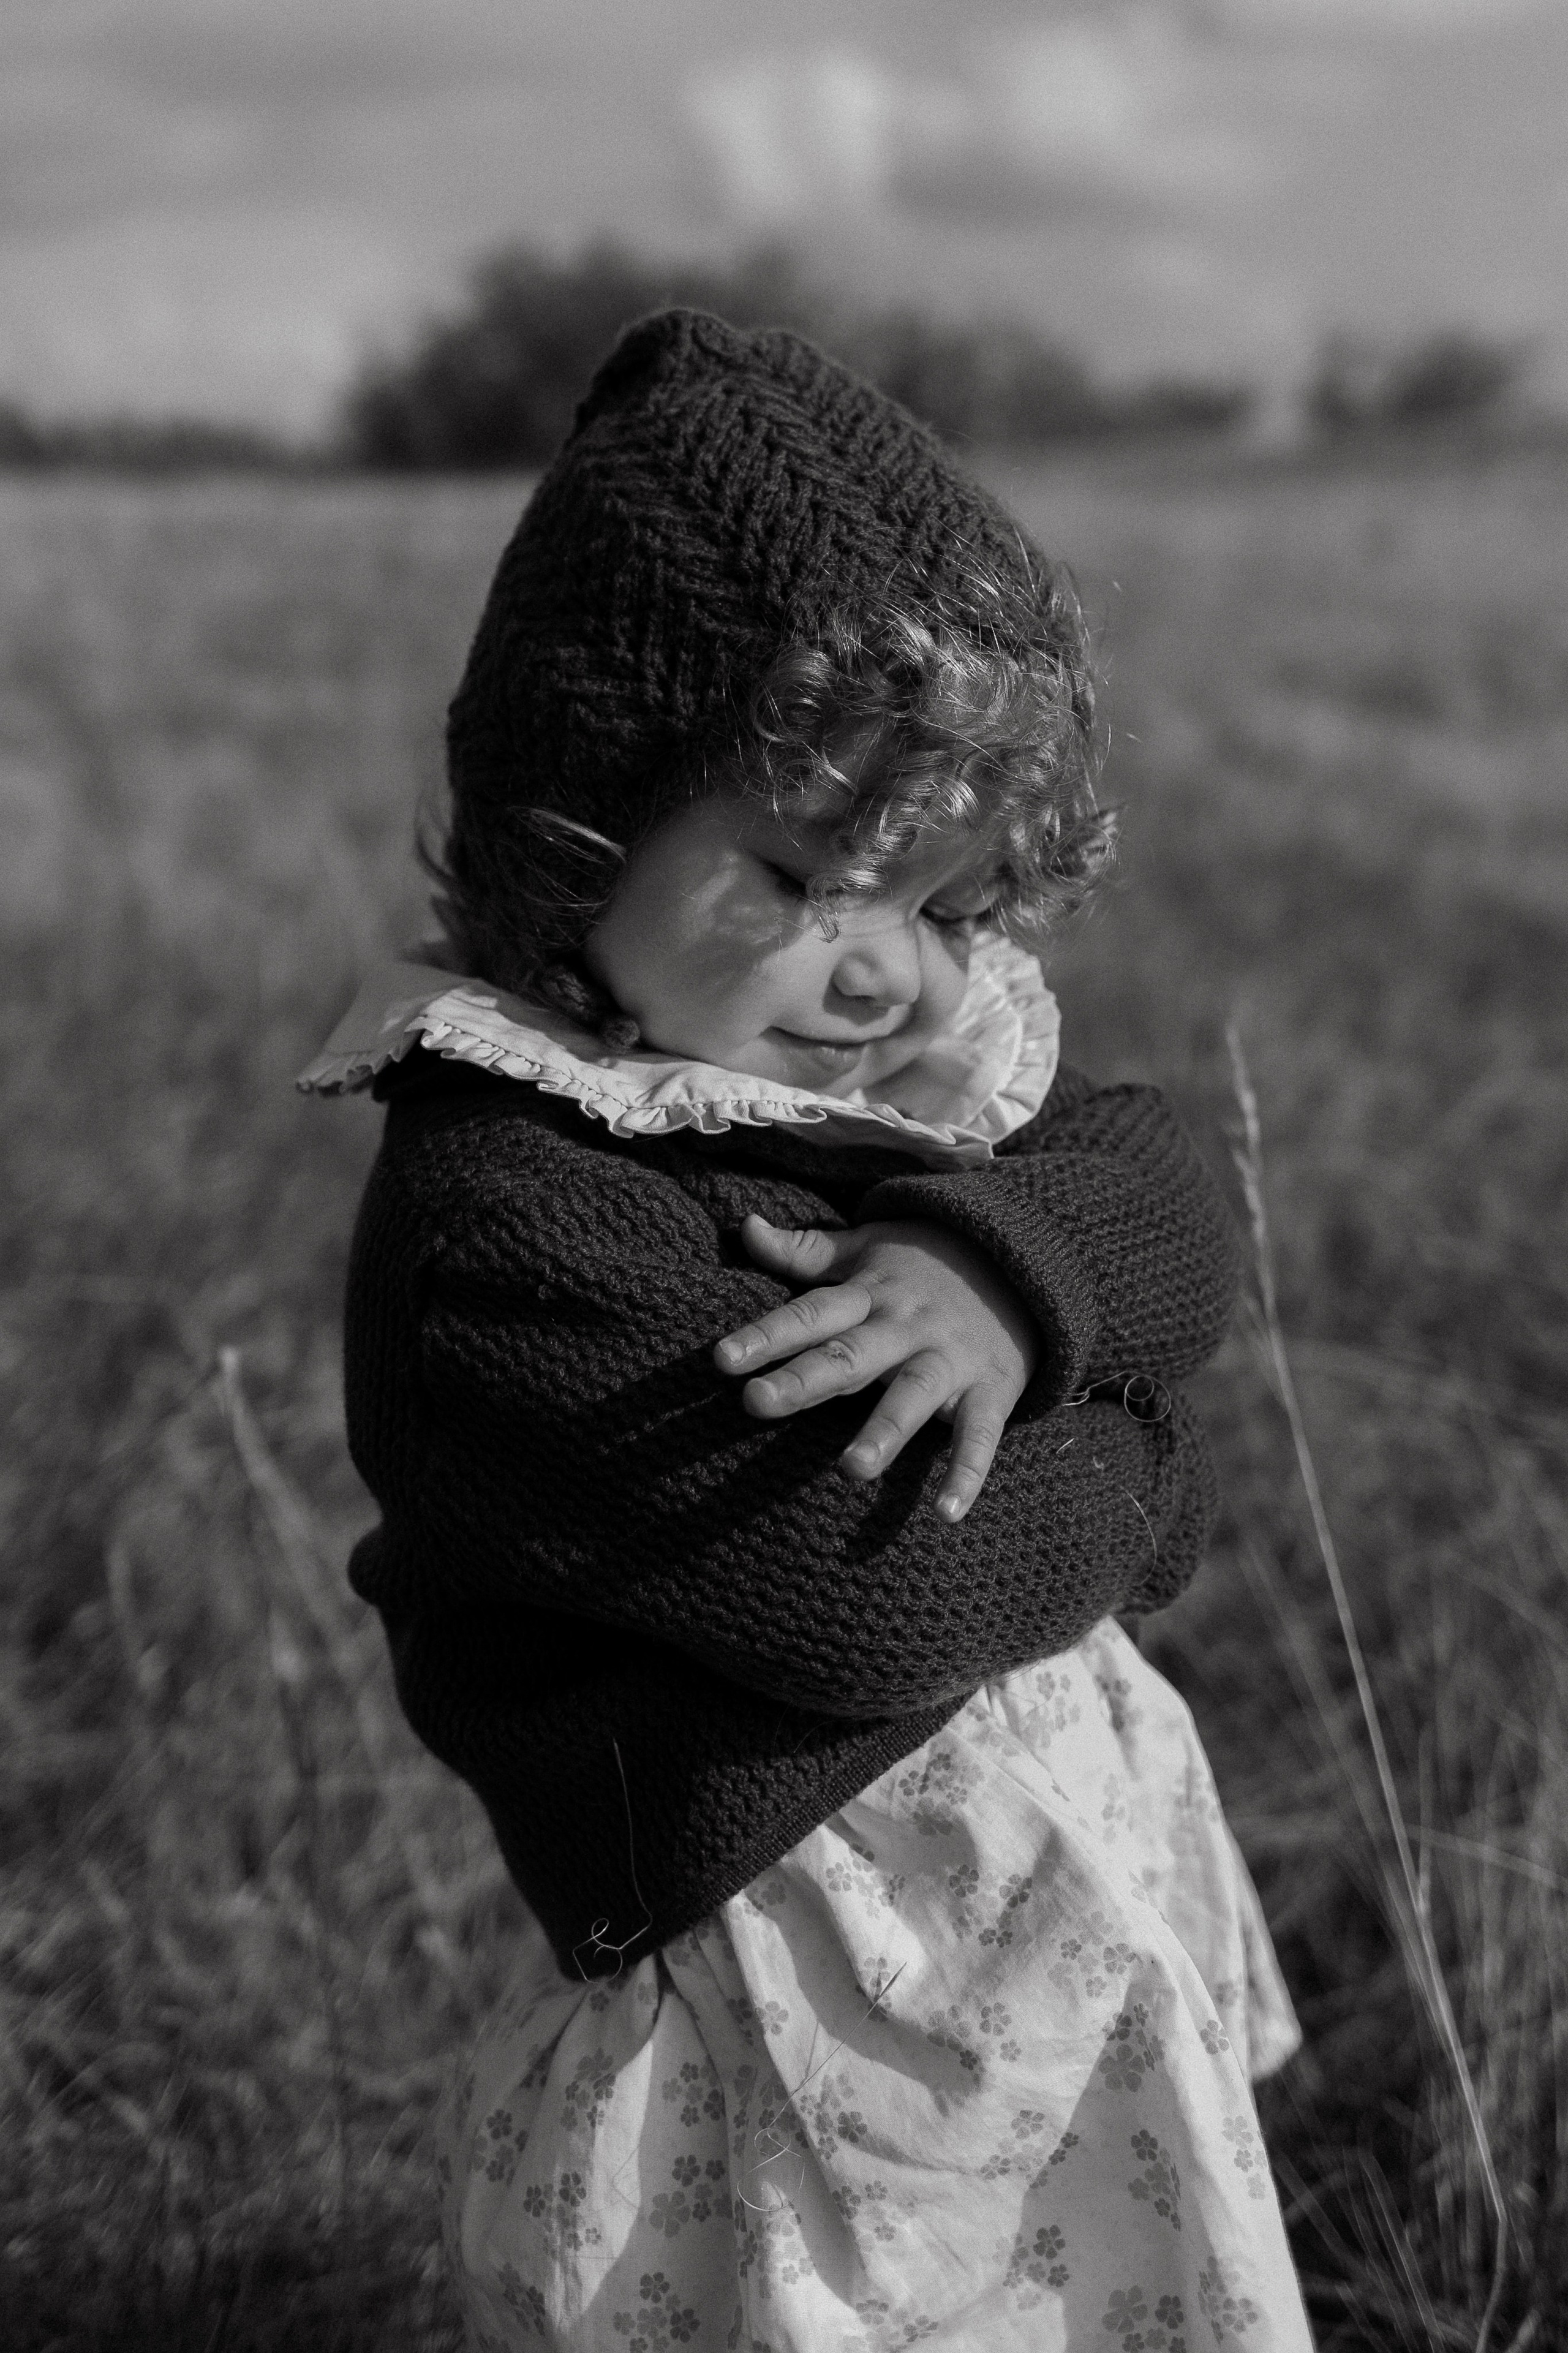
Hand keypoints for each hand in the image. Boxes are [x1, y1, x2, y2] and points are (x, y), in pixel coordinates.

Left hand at [713, 1214, 1038, 1521]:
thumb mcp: (868, 1245)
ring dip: (884, 1431)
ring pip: (914, 1395)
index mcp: (870, 1293)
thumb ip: (805, 1249)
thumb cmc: (928, 1262)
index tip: (722, 1359)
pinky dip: (967, 1473)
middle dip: (805, 1379)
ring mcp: (950, 1358)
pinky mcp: (992, 1389)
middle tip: (756, 1403)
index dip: (766, 1334)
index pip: (810, 1313)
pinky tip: (946, 1514)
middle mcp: (905, 1326)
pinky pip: (981, 1435)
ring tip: (851, 1469)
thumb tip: (744, 1226)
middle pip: (850, 1355)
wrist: (1026, 1260)